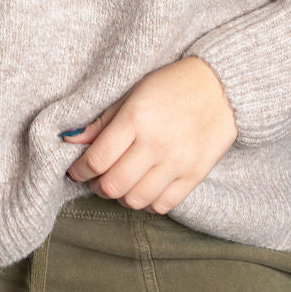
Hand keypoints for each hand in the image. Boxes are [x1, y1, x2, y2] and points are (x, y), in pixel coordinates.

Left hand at [62, 55, 238, 214]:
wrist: (221, 87)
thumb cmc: (171, 85)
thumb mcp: (132, 92)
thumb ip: (102, 120)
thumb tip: (70, 141)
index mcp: (136, 118)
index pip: (97, 159)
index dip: (79, 170)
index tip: (76, 170)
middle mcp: (156, 143)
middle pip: (113, 186)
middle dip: (97, 185)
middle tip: (96, 177)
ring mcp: (177, 162)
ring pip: (135, 201)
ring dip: (121, 196)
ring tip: (120, 182)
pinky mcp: (195, 175)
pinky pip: (162, 206)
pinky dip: (147, 203)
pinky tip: (143, 187)